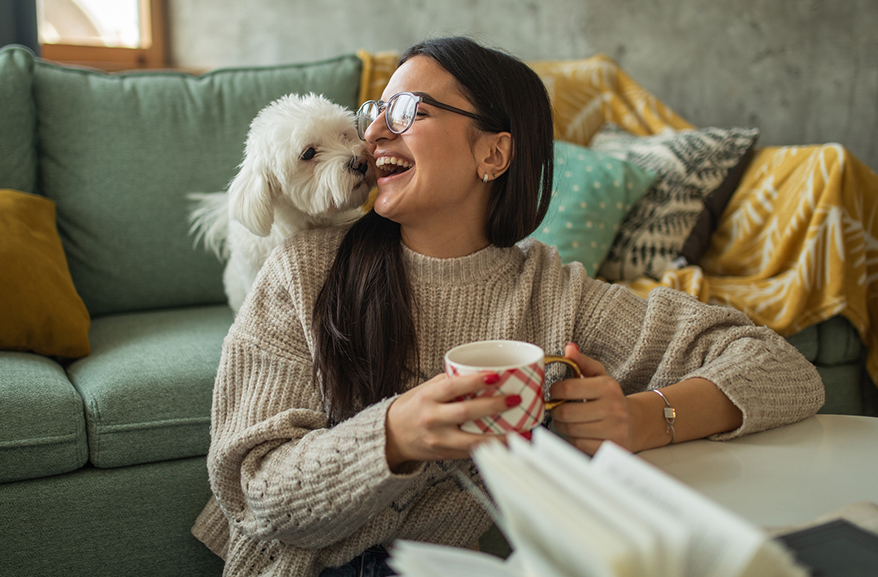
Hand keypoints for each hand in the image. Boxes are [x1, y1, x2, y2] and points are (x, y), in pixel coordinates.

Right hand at [385, 372, 518, 471]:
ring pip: (473, 439)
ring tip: (518, 429)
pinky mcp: (445, 454)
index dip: (475, 381)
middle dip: (494, 406)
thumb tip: (479, 373)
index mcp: (428, 397)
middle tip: (514, 399)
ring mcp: (439, 439)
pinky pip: (471, 452)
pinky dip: (490, 448)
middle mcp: (432, 419)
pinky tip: (505, 444)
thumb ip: (449, 383)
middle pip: (466, 412)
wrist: (390, 436)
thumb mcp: (424, 390)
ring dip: (499, 435)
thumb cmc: (410, 410)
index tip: (496, 376)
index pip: (453, 387)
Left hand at [549, 343, 632, 454]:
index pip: (567, 389)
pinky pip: (578, 444)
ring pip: (570, 430)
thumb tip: (569, 348)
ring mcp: (614, 429)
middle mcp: (613, 408)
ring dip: (562, 425)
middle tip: (556, 408)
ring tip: (565, 419)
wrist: (636, 422)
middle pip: (566, 412)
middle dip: (555, 410)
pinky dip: (572, 439)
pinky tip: (577, 431)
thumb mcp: (600, 376)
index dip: (554, 391)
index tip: (554, 392)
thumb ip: (582, 362)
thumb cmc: (611, 397)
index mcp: (608, 387)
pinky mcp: (611, 446)